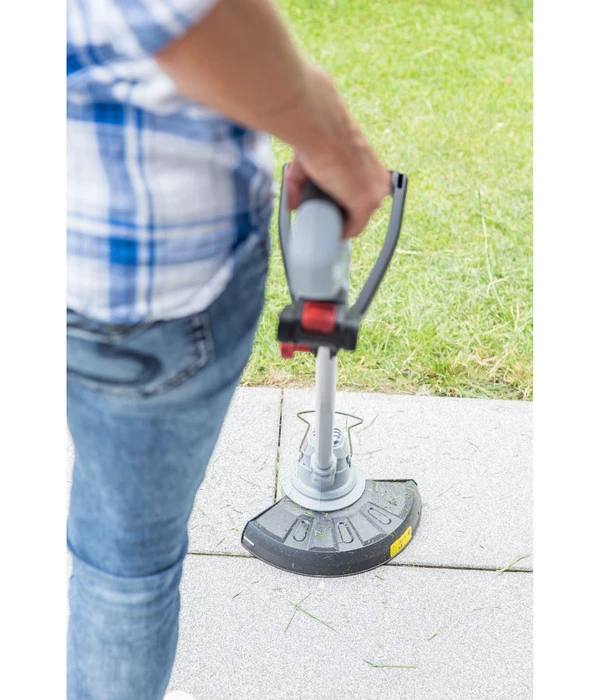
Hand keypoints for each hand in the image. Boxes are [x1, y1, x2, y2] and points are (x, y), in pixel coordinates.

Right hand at [283, 70, 390, 238]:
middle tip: (322, 218)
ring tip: (322, 223)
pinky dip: (341, 233)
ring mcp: (374, 193)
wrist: (320, 129)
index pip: (361, 197)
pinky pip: (354, 228)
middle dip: (341, 218)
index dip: (345, 207)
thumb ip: (301, 183)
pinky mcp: (366, 202)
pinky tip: (329, 235)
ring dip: (339, 224)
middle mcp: (378, 181)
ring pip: (357, 221)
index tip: (330, 213)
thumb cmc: (317, 137)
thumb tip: (292, 205)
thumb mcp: (312, 161)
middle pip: (360, 213)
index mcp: (373, 169)